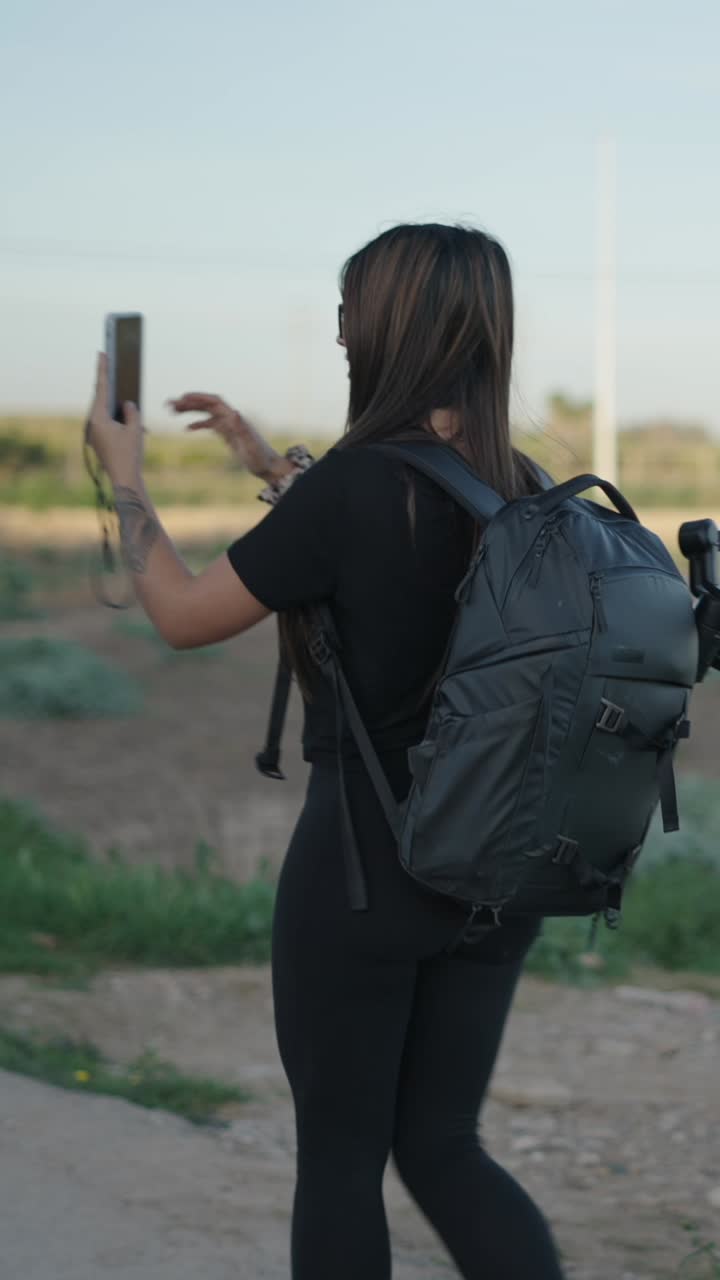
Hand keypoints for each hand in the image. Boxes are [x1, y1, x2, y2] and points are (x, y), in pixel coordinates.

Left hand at [85, 352, 144, 483]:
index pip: (101, 388)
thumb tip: (128, 404)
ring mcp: (95, 432)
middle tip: (111, 362)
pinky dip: (116, 414)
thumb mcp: (134, 429)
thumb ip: (132, 411)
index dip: (103, 369)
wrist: (124, 480)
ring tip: (121, 384)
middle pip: (101, 397)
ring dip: (113, 399)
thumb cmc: (129, 455)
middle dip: (108, 382)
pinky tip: (125, 408)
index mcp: (98, 418)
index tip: (102, 353)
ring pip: (105, 410)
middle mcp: (92, 424)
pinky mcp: (100, 439)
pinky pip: (108, 421)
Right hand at [166, 392, 288, 481]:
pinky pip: (210, 425)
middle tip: (170, 404)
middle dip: (189, 403)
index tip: (183, 397)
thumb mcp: (251, 444)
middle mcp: (231, 419)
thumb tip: (235, 412)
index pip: (215, 402)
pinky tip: (187, 428)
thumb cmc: (260, 457)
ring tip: (173, 411)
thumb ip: (243, 428)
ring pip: (206, 413)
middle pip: (207, 405)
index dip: (199, 397)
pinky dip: (198, 424)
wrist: (268, 466)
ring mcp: (228, 426)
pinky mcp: (227, 435)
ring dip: (190, 410)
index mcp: (234, 418)